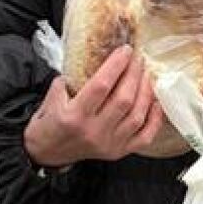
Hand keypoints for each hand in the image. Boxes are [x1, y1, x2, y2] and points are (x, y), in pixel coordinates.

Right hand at [23, 46, 166, 168]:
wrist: (46, 153)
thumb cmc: (49, 123)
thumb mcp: (51, 96)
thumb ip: (69, 77)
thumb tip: (91, 57)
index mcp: (74, 116)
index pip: (102, 86)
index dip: (117, 65)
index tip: (125, 50)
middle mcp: (93, 131)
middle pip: (123, 100)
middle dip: (134, 75)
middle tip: (138, 60)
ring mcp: (108, 144)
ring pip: (136, 116)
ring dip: (146, 92)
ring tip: (147, 75)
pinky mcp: (117, 152)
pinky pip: (144, 136)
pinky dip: (154, 119)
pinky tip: (155, 102)